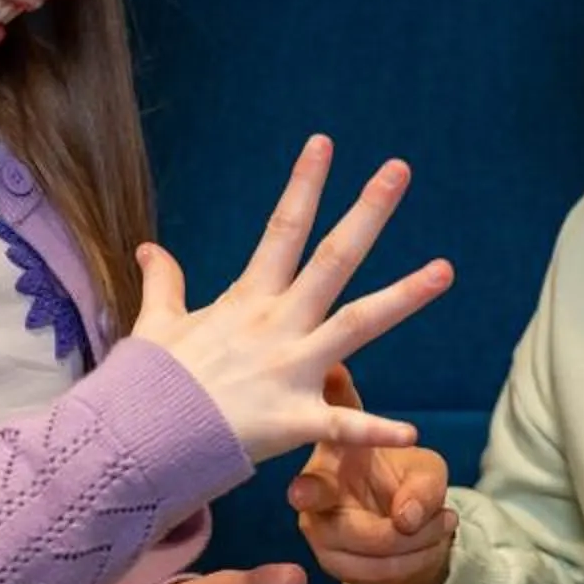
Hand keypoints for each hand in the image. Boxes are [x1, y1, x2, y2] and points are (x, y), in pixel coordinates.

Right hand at [134, 135, 452, 462]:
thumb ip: (163, 284)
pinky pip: (342, 425)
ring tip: (445, 270)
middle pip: (332, 259)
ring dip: (403, 298)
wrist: (138, 439)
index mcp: (248, 301)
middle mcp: (277, 325)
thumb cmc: (150, 386)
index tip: (325, 143)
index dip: (304, 185)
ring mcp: (289, 370)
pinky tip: (412, 431)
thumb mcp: (156, 325)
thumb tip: (148, 247)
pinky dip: (377, 430)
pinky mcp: (293, 419)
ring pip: (357, 325)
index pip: (282, 230)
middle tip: (399, 169)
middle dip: (367, 213)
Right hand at [288, 369, 454, 583]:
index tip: (302, 495)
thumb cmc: (406, 476)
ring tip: (444, 527)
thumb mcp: (427, 470)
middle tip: (447, 518)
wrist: (408, 511)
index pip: (309, 479)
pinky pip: (368, 577)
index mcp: (328, 463)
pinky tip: (429, 547)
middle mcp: (313, 501)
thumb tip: (406, 520)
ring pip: (359, 561)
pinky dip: (406, 567)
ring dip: (410, 553)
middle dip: (399, 535)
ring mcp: (319, 536)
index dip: (304, 489)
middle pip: (345, 532)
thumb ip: (422, 486)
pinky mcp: (334, 563)